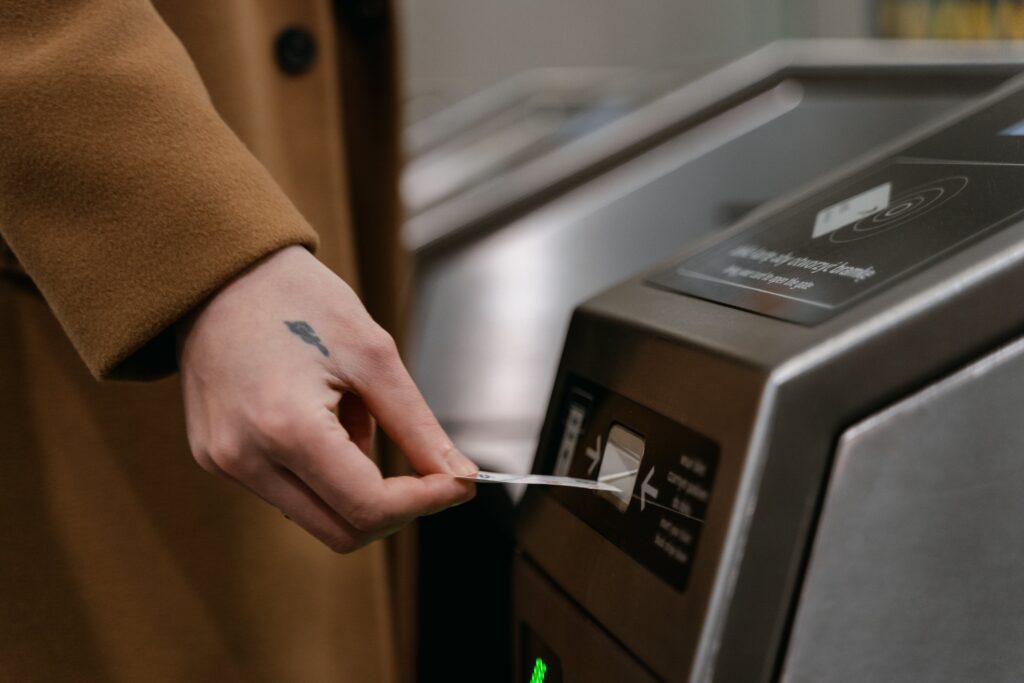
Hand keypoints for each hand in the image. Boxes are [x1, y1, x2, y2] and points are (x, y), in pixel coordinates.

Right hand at [176, 245, 476, 551]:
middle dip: (394, 507)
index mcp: (287, 428)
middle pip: (342, 531)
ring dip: (355, 487)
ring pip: (315, 516)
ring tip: (352, 414)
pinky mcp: (214, 458)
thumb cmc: (299, 298)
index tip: (458, 482)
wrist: (222, 271)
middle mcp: (245, 458)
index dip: (424, 501)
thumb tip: (458, 477)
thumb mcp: (373, 354)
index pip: (369, 507)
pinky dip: (322, 472)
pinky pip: (286, 491)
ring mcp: (223, 463)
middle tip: (423, 467)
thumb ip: (416, 427)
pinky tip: (321, 416)